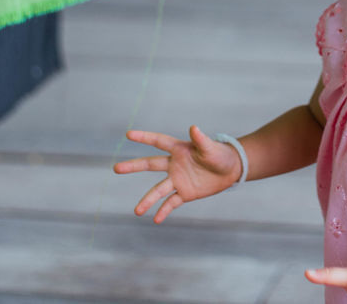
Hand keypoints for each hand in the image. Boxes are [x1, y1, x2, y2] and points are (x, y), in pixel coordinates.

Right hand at [112, 124, 242, 223]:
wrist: (230, 170)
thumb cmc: (220, 154)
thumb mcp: (211, 147)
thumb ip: (201, 139)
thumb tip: (193, 127)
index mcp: (179, 149)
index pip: (158, 142)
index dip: (144, 137)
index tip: (128, 134)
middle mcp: (174, 165)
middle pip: (150, 165)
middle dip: (134, 166)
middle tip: (116, 169)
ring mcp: (178, 180)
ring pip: (158, 190)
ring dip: (148, 200)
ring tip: (137, 212)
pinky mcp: (185, 193)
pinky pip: (171, 203)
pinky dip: (164, 211)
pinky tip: (156, 219)